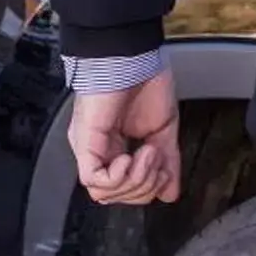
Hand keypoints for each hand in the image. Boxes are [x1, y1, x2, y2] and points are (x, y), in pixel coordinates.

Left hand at [69, 71, 181, 206]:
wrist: (134, 58)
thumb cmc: (146, 83)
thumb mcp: (163, 130)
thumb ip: (166, 162)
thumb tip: (169, 192)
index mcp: (113, 149)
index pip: (124, 190)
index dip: (149, 189)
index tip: (166, 172)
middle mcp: (98, 152)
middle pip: (114, 197)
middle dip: (145, 186)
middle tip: (158, 160)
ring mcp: (89, 149)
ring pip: (103, 193)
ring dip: (135, 179)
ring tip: (148, 152)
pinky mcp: (85, 143)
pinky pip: (93, 179)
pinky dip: (118, 176)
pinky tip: (130, 157)